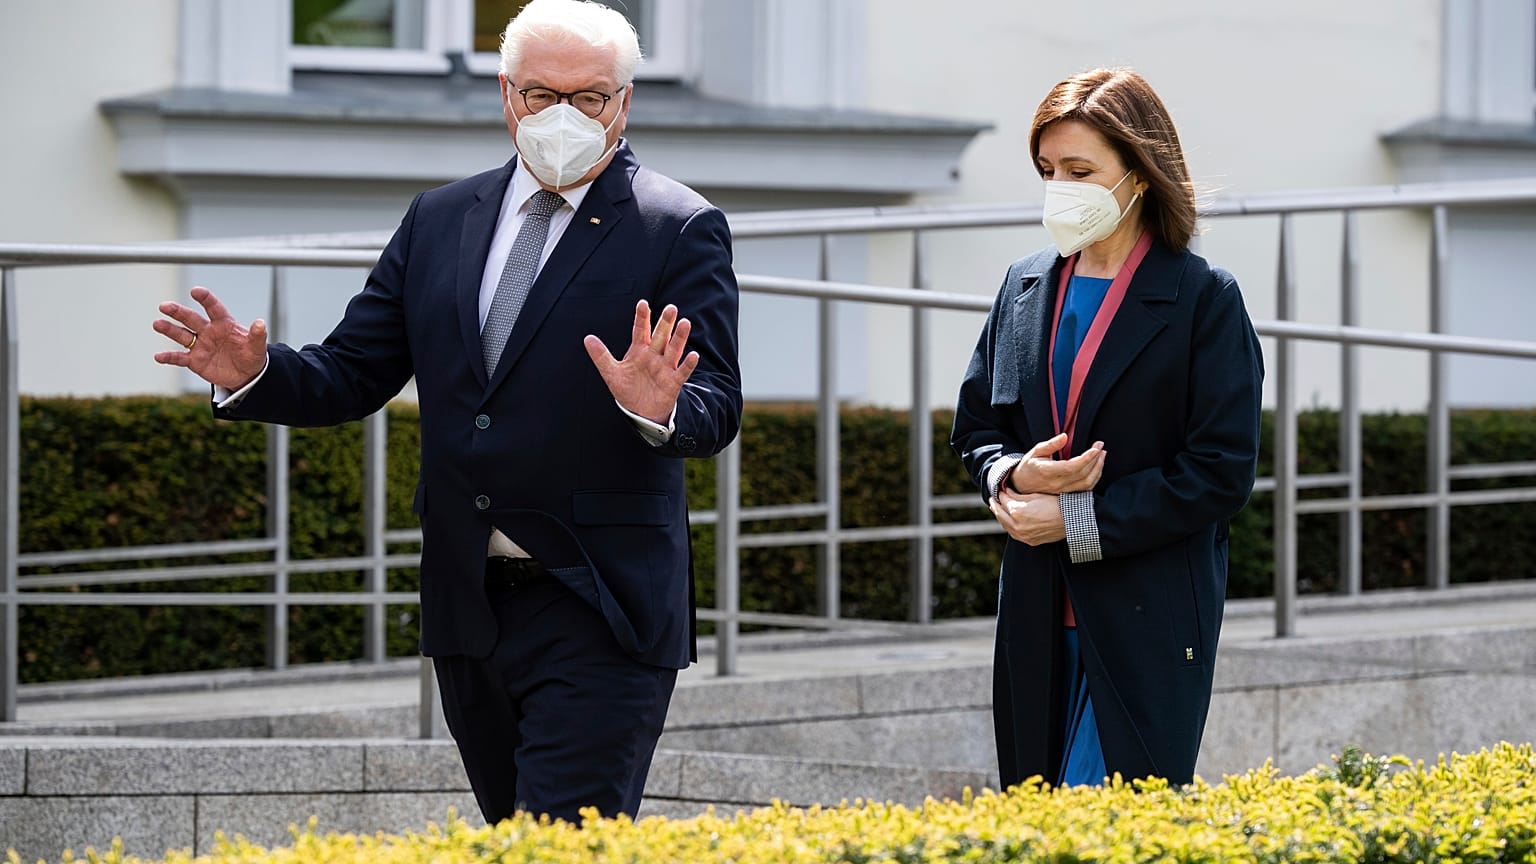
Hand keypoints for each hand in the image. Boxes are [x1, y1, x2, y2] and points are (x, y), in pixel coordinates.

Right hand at [152, 286, 267, 390]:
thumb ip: (257, 335)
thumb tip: (261, 323)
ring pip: (181, 335)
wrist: (246, 375)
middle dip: (178, 312)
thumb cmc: (251, 355)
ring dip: (169, 329)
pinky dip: (169, 357)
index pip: (213, 308)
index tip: (195, 291)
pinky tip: (159, 356)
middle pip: (191, 318)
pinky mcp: (195, 360)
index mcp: (224, 323)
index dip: (205, 299)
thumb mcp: (257, 347)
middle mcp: (208, 331)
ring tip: (157, 324)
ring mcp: (200, 345)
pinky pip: (179, 358)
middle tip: (165, 306)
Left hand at [583, 299, 698, 424]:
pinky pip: (682, 372)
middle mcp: (654, 355)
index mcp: (639, 350)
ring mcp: (665, 367)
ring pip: (673, 349)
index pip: (640, 330)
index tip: (642, 303)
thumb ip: (601, 356)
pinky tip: (693, 355)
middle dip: (665, 323)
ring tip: (685, 323)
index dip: (642, 317)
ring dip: (679, 337)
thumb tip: (587, 338)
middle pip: (660, 336)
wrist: (640, 412)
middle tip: (671, 308)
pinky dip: (688, 364)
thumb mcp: (611, 372)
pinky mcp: (673, 382)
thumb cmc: (628, 389)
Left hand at [989, 488, 1065, 545]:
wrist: (1071, 520)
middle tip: (993, 498)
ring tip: (997, 509)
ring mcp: (1022, 535)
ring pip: (1004, 525)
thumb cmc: (1055, 504)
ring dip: (1000, 516)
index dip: (1001, 493)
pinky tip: (1008, 521)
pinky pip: (1013, 533)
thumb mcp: (1035, 495)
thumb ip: (1017, 495)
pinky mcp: (1029, 541)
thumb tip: (1007, 492)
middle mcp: (1016, 525)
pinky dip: (1008, 525)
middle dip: (995, 504)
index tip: (1001, 488)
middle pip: (999, 513)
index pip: (1003, 500)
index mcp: (1017, 511)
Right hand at [1007, 434, 1104, 494]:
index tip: (1096, 447)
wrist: (1022, 484)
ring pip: (1087, 483)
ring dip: (1098, 469)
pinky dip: (1095, 478)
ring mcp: (1063, 491)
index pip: (1072, 467)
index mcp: (1048, 471)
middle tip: (1100, 447)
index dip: (1087, 458)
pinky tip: (1097, 467)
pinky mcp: (1067, 494)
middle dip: (1096, 460)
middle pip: (1083, 474)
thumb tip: (1064, 436)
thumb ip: (1051, 444)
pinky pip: (1086, 488)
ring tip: (1102, 455)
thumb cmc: (1029, 466)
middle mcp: (1057, 483)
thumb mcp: (1036, 451)